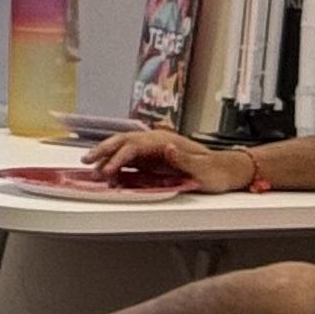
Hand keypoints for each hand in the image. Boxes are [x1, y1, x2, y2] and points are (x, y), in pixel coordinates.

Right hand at [86, 128, 245, 192]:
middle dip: (103, 150)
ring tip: (89, 164)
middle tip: (86, 161)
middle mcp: (157, 143)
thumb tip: (166, 148)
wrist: (228, 171)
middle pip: (124, 142)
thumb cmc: (216, 171)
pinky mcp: (154, 159)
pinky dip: (115, 162)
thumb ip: (183, 159)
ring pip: (124, 148)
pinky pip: (130, 158)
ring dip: (106, 155)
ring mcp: (155, 150)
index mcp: (166, 142)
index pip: (134, 146)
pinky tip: (106, 170)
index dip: (119, 157)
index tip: (108, 170)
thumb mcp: (203, 168)